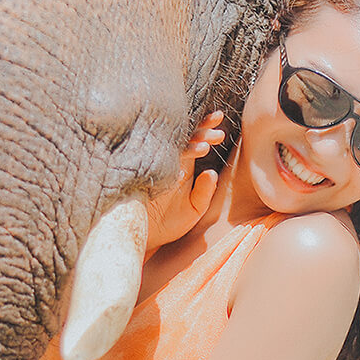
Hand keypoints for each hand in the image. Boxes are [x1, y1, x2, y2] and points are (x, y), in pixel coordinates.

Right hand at [145, 111, 225, 252]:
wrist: (145, 239)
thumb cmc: (169, 223)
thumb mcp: (193, 210)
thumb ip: (204, 193)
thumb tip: (212, 173)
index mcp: (183, 164)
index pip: (195, 140)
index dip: (206, 128)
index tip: (220, 120)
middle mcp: (167, 161)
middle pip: (183, 138)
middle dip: (201, 132)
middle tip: (218, 133)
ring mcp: (152, 167)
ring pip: (168, 148)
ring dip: (186, 147)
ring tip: (205, 149)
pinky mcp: (139, 179)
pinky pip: (151, 167)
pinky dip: (166, 168)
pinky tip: (180, 174)